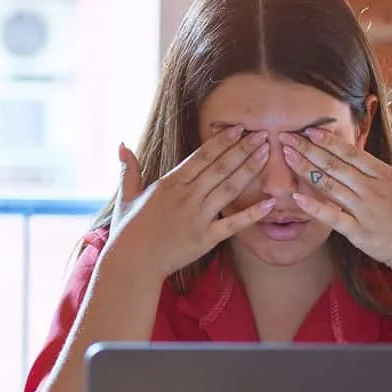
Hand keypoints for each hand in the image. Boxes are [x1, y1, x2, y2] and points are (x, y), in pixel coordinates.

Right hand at [102, 127, 275, 281]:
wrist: (133, 263)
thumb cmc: (129, 230)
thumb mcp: (127, 196)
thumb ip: (129, 170)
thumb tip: (122, 145)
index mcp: (169, 184)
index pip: (201, 157)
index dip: (221, 142)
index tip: (238, 128)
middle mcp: (186, 197)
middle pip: (220, 168)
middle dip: (242, 149)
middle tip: (262, 134)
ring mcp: (197, 218)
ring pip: (229, 189)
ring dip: (249, 170)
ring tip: (266, 154)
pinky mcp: (205, 239)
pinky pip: (233, 224)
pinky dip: (251, 214)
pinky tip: (269, 202)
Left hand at [281, 127, 391, 291]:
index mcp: (388, 176)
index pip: (353, 154)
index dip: (330, 141)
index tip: (310, 130)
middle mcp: (374, 190)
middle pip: (335, 166)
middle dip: (308, 149)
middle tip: (285, 137)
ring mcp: (365, 211)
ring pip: (330, 186)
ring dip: (305, 170)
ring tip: (285, 157)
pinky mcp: (359, 233)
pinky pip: (332, 218)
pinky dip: (314, 207)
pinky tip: (295, 197)